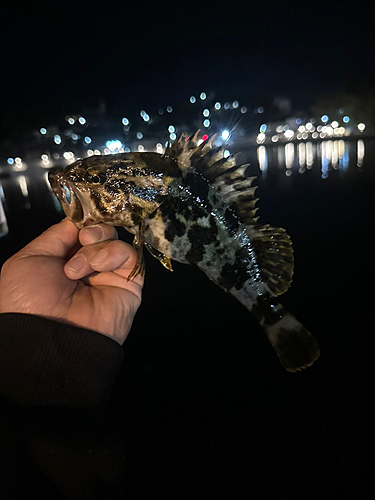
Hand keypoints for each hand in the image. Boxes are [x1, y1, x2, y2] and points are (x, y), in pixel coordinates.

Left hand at [0, 219, 143, 343]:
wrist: (48, 335)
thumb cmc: (30, 300)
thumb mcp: (30, 258)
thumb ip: (56, 235)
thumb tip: (77, 221)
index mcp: (63, 260)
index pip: (80, 229)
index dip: (81, 220)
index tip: (78, 219)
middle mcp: (87, 267)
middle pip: (101, 231)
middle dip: (91, 230)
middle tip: (82, 241)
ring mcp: (109, 275)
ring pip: (115, 240)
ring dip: (96, 247)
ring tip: (78, 268)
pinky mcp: (129, 284)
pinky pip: (130, 255)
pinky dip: (113, 253)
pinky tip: (97, 267)